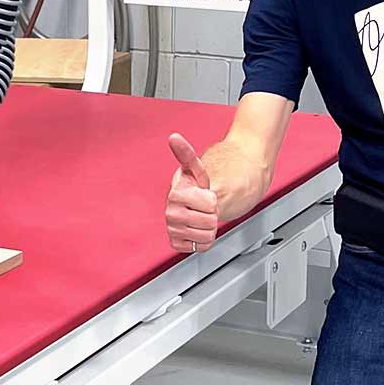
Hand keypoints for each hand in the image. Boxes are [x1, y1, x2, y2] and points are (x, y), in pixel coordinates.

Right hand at [165, 133, 217, 252]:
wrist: (199, 200)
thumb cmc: (199, 185)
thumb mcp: (198, 168)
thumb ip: (186, 154)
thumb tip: (173, 137)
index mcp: (175, 194)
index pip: (209, 204)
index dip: (212, 200)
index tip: (205, 192)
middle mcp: (170, 212)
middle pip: (209, 221)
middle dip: (213, 214)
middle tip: (205, 206)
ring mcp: (173, 228)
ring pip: (206, 235)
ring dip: (210, 226)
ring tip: (202, 216)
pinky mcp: (177, 242)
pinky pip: (200, 247)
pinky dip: (204, 239)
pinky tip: (199, 228)